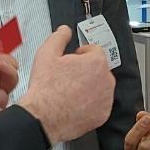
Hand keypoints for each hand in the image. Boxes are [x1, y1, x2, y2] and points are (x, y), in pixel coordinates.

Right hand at [18, 26, 114, 143]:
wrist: (43, 118)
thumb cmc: (46, 89)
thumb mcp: (47, 54)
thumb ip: (59, 37)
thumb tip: (65, 30)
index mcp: (96, 62)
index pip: (94, 50)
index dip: (81, 53)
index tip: (73, 59)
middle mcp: (106, 80)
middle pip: (98, 68)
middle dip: (85, 70)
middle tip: (68, 76)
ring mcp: (106, 99)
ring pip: (100, 86)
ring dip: (89, 86)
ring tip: (69, 90)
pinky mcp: (103, 115)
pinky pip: (99, 104)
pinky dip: (90, 103)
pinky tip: (74, 103)